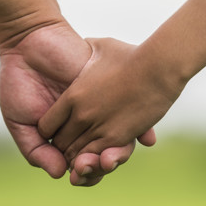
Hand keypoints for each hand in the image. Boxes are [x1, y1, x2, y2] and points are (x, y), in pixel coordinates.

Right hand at [0, 24, 155, 185]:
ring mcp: (101, 109)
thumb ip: (36, 151)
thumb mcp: (20, 123)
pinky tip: (143, 138)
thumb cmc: (19, 83)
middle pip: (103, 154)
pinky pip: (132, 114)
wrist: (28, 44)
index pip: (81, 162)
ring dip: (120, 152)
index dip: (85, 173)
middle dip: (102, 166)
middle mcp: (86, 125)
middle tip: (96, 165)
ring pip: (119, 139)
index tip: (79, 176)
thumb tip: (60, 174)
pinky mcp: (113, 93)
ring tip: (110, 158)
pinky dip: (140, 129)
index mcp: (64, 136)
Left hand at [38, 37, 180, 162]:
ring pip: (75, 156)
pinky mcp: (116, 138)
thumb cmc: (132, 55)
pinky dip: (94, 160)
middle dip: (63, 148)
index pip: (46, 125)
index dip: (51, 131)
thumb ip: (87, 49)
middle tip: (71, 146)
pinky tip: (99, 156)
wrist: (158, 67)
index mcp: (72, 95)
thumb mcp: (101, 48)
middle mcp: (81, 115)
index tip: (59, 131)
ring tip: (84, 155)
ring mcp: (98, 128)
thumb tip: (84, 44)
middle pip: (59, 143)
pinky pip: (96, 158)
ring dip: (78, 158)